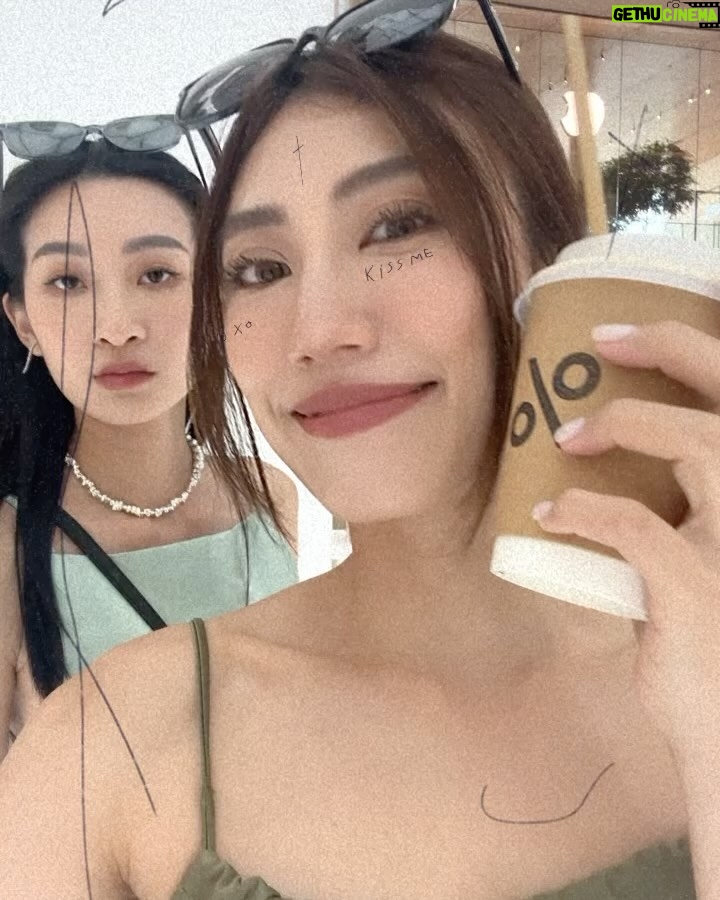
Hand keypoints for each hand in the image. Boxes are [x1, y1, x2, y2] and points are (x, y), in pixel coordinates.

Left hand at [531, 320, 719, 749]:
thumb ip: (679, 516)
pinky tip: (550, 515)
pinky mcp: (700, 588)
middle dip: (669, 348)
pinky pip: (634, 525)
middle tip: (599, 342)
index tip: (621, 331)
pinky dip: (583, 512)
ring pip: (697, 445)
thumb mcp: (706, 561)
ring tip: (569, 436)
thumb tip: (607, 480)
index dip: (690, 345)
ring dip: (625, 425)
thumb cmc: (709, 642)